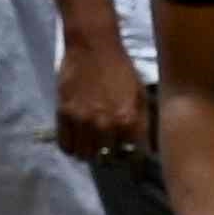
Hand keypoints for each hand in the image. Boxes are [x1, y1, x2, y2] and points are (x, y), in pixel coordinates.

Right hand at [53, 23, 149, 160]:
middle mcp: (105, 124)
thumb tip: (149, 148)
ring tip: (93, 146)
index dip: (135, 165)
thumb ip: (144, 122)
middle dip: (112, 157)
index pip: (133, 157)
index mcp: (128, 119)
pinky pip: (66, 145)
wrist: (93, 45)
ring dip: (91, 154)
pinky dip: (72, 148)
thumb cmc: (121, 68)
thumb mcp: (140, 93)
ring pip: (85, 156)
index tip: (134, 169)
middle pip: (107, 159)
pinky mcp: (64, 115)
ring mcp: (82, 121)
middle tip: (111, 151)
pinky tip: (77, 141)